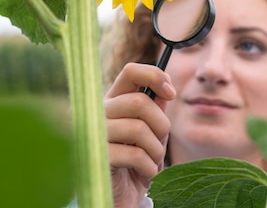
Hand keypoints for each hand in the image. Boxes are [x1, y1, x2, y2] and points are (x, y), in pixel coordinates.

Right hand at [105, 63, 174, 206]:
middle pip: (140, 102)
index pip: (131, 71)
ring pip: (138, 129)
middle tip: (160, 141)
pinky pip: (134, 155)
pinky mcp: (98, 157)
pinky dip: (149, 167)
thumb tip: (165, 90)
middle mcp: (100, 112)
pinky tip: (145, 173)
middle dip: (161, 125)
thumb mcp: (151, 132)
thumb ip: (156, 109)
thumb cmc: (137, 161)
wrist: (123, 196)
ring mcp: (95, 134)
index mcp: (114, 100)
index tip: (171, 93)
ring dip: (156, 150)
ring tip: (153, 161)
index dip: (155, 76)